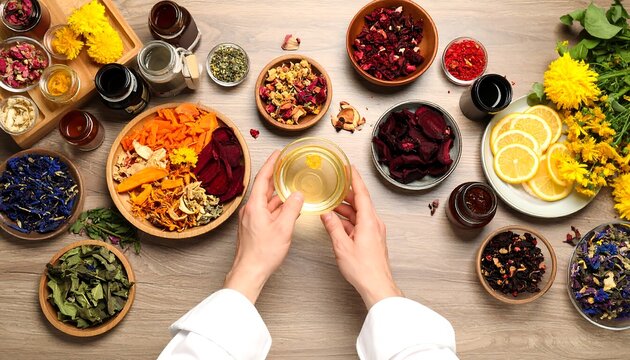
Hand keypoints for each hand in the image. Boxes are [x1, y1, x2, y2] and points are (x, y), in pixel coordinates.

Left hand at [224, 150, 303, 303]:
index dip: (271, 163)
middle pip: (264, 188)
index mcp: (255, 206)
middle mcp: (250, 210)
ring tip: (290, 186)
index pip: (263, 178)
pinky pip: (266, 211)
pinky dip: (277, 206)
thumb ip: (292, 209)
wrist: (249, 272)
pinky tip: (287, 209)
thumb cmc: (262, 254)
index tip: (278, 154)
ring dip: (278, 193)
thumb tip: (298, 195)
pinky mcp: (253, 227)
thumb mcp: (284, 229)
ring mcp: (251, 219)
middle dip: (275, 176)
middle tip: (286, 166)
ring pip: (266, 201)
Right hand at [320, 167, 401, 308]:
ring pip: (359, 214)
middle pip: (360, 202)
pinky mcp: (372, 239)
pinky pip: (360, 223)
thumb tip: (327, 215)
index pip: (362, 193)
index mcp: (369, 221)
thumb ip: (333, 227)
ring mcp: (374, 231)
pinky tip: (337, 223)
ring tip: (331, 205)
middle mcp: (374, 223)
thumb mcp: (341, 246)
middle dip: (346, 194)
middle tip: (335, 185)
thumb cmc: (363, 269)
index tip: (349, 168)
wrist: (377, 285)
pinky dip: (349, 220)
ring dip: (346, 209)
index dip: (354, 179)